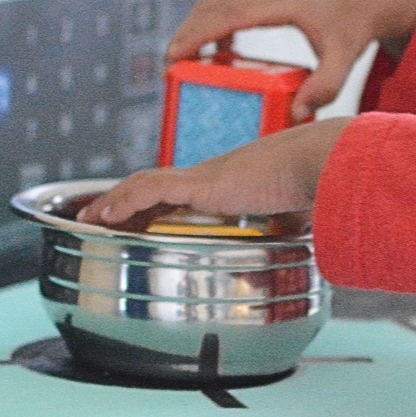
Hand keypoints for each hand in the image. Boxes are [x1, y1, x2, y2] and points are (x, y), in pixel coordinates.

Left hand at [79, 118, 352, 225]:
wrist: (326, 163)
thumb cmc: (322, 185)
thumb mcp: (301, 214)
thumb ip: (295, 228)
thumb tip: (314, 253)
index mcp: (234, 182)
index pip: (185, 189)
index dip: (159, 203)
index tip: (142, 218)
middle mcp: (214, 174)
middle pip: (157, 184)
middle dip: (125, 201)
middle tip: (99, 217)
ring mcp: (206, 176)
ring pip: (145, 183)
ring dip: (114, 200)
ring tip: (89, 217)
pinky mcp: (202, 183)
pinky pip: (150, 189)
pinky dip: (123, 200)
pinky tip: (103, 215)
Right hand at [168, 0, 415, 119]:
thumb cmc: (356, 26)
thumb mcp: (344, 60)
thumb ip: (325, 88)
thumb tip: (298, 114)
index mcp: (280, 3)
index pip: (226, 15)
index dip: (196, 34)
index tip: (172, 56)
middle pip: (211, 7)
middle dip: (185, 35)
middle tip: (168, 70)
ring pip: (216, 5)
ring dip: (195, 29)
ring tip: (182, 64)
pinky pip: (229, 7)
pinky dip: (213, 27)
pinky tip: (216, 56)